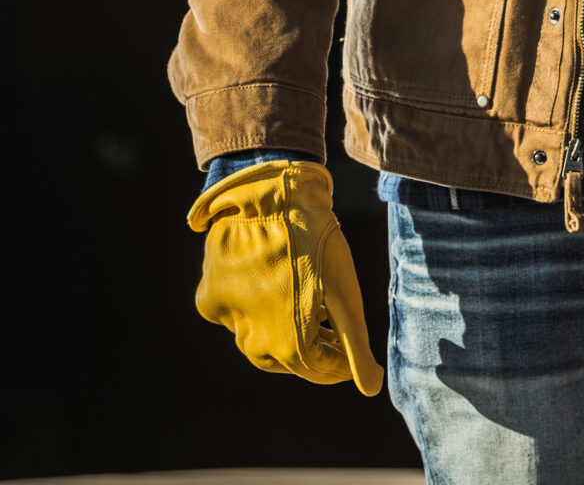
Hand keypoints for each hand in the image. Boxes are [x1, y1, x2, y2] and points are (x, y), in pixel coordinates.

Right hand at [189, 159, 381, 394]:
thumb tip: (371, 387)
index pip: (319, 368)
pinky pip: (237, 316)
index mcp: (285, 345)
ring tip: (314, 317)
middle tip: (335, 339)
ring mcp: (226, 319)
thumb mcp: (345, 294)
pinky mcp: (210, 298)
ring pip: (259, 340)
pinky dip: (260, 313)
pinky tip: (281, 295)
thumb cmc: (317, 244)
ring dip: (287, 334)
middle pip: (287, 358)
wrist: (270, 197)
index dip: (342, 364)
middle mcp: (249, 340)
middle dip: (315, 351)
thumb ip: (354, 344)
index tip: (355, 358)